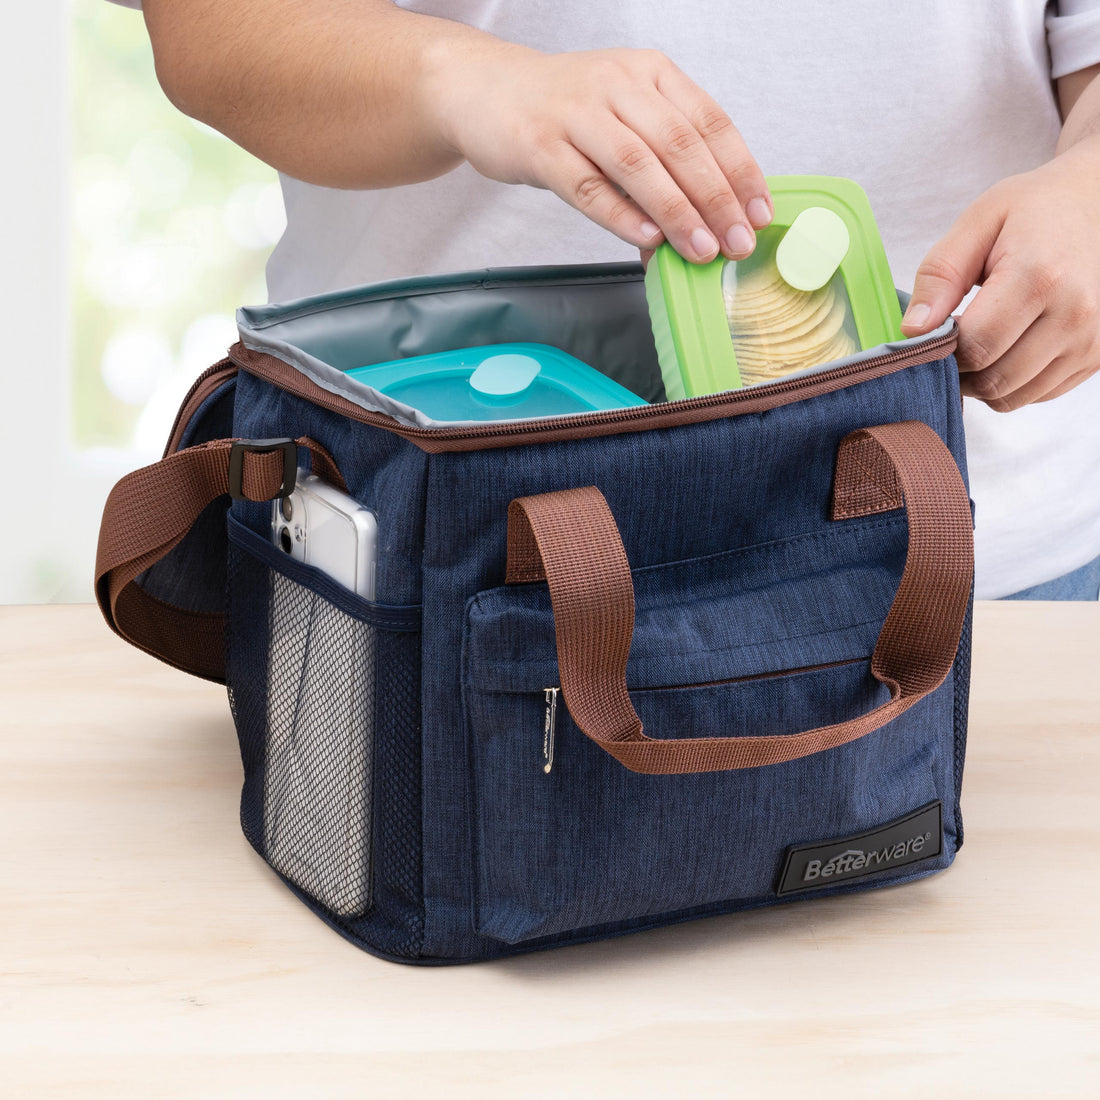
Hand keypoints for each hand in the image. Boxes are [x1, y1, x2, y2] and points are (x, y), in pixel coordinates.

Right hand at [427, 42, 772, 262]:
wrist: (483, 90)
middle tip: (736, 242)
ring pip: (638, 164)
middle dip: (716, 198)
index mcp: (650, 73)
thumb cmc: (562, 111)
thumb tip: (694, 237)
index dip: (740, 170)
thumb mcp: (620, 121)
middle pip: (680, 144)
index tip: (758, 214)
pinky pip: (587, 186)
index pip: (710, 122)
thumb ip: (658, 170)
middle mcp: (617, 84)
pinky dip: (621, 216)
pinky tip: (647, 241)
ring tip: (701, 251)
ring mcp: (575, 113)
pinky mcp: (539, 145)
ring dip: (676, 212)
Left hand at [900, 137, 1099, 410]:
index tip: (935, 331)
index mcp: (1039, 277)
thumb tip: (912, 330)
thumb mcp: (978, 223)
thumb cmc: (1036, 210)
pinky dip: (1012, 384)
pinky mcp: (1097, 356)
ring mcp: (1091, 340)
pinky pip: (1038, 395)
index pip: (974, 347)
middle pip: (993, 380)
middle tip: (950, 343)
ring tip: (978, 344)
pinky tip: (1009, 348)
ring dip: (983, 383)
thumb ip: (939, 276)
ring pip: (1013, 397)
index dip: (942, 350)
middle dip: (959, 371)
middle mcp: (1074, 314)